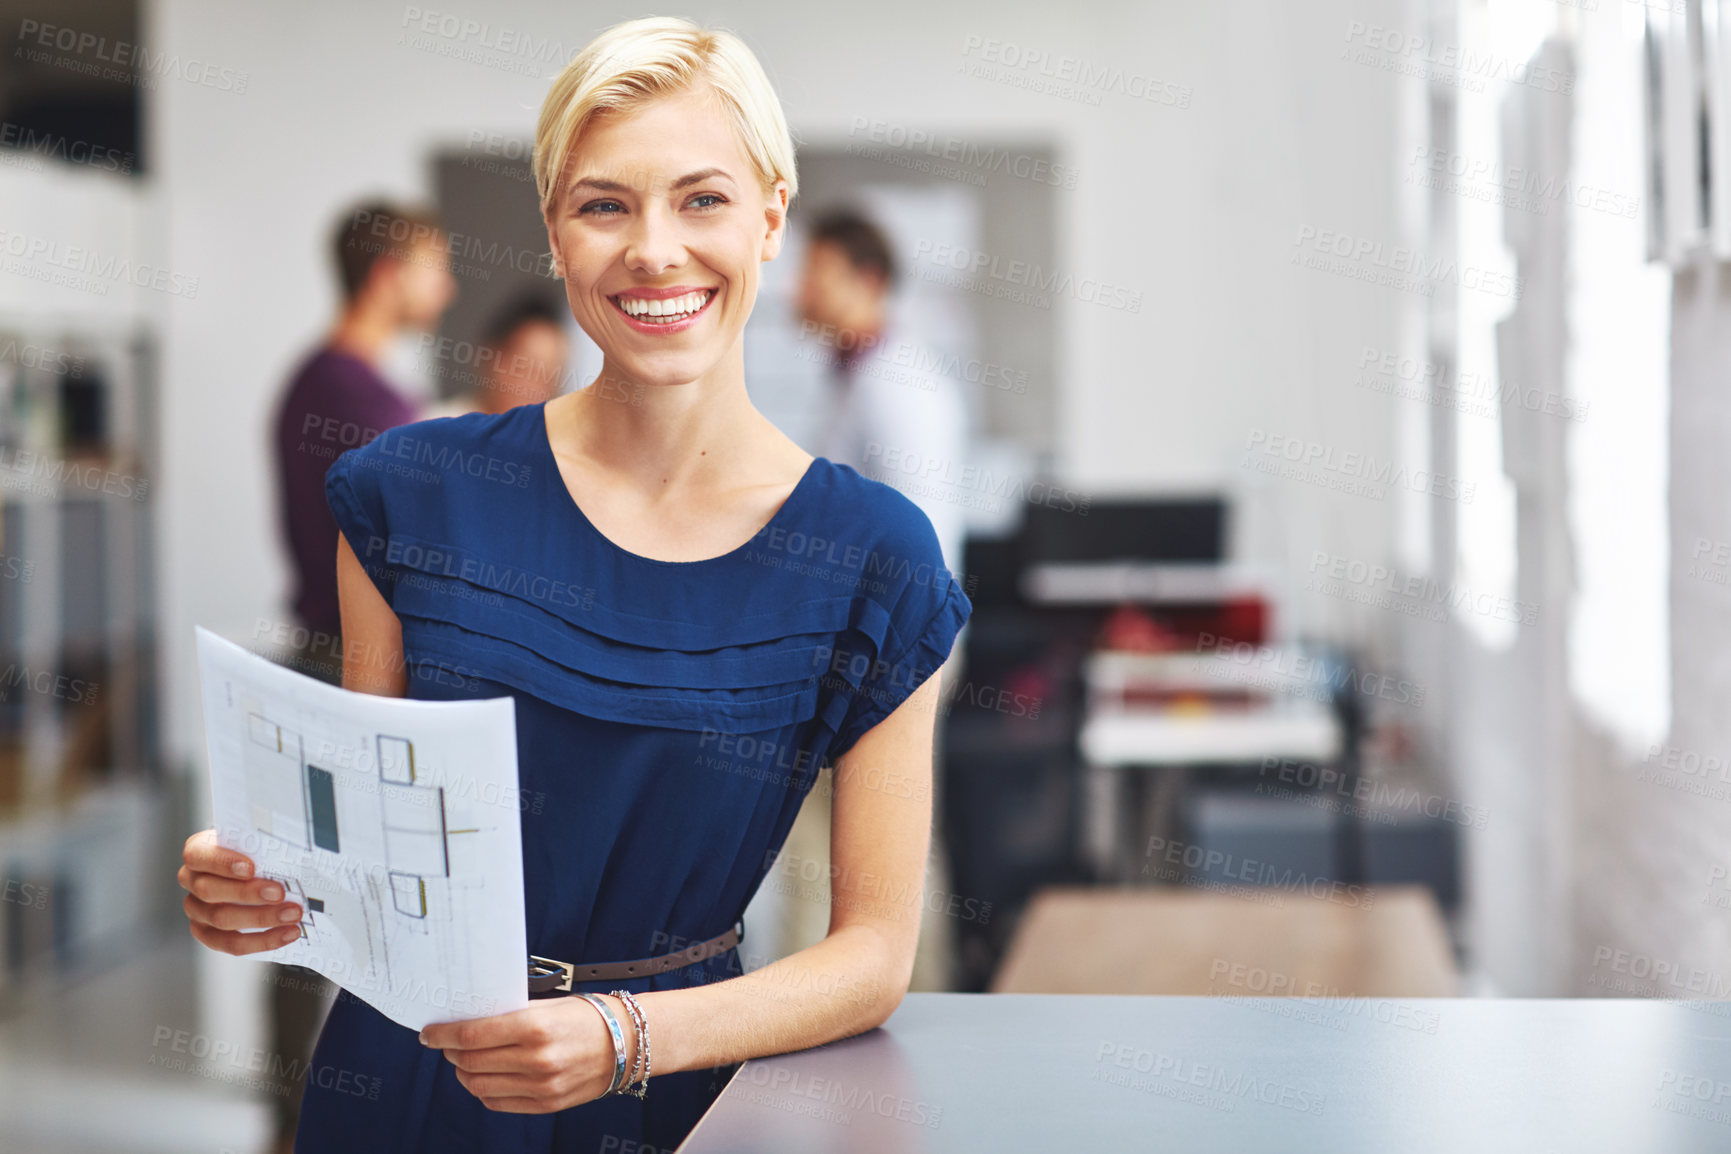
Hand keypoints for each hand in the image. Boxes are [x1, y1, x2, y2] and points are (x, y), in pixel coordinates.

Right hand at [178, 829, 302, 955]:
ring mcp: (196, 909)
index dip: (222, 863)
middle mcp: (191, 880)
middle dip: (248, 894)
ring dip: (261, 918)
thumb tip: (289, 855)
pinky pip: (231, 943)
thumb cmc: (258, 849)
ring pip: (221, 919)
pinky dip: (263, 940)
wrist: (260, 868)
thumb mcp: (258, 839)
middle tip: (280, 893)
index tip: (251, 868)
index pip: (197, 855)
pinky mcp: (209, 934)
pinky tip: (288, 933)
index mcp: (198, 851)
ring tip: (292, 914)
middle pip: (209, 890)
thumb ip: (264, 845)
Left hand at [419, 996, 636, 1112]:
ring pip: (479, 1086)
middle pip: (470, 1062)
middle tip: (447, 1042)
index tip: (430, 1032)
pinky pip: (498, 1102)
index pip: (472, 1035)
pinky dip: (484, 1090)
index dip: (443, 1034)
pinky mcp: (545, 1104)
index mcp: (535, 1028)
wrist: (629, 1042)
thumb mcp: (549, 1005)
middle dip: (451, 1052)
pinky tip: (487, 1075)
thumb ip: (511, 1015)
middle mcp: (536, 1060)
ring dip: (464, 1072)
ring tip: (465, 1060)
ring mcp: (541, 1087)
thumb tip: (470, 1021)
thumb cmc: (591, 1016)